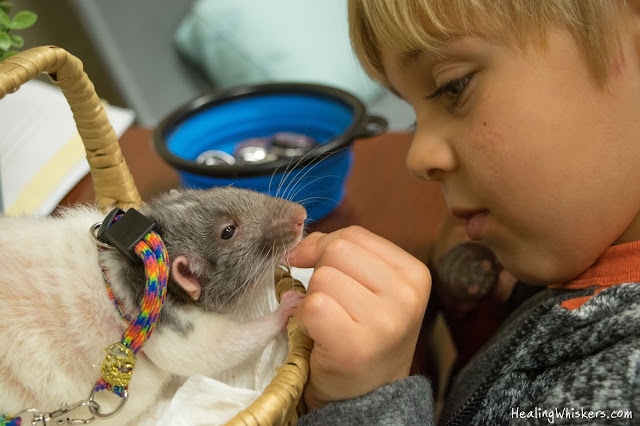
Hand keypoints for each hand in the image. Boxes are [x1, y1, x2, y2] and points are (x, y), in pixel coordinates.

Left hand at [288, 226, 430, 409]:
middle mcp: (406, 296)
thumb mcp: (369, 286)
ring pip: (322, 278)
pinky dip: (304, 319)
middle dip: (320, 273)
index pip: (354, 235)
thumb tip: (298, 244)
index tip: (318, 268)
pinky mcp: (356, 345)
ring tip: (329, 324)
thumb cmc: (364, 335)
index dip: (324, 247)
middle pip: (336, 250)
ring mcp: (384, 322)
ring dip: (312, 300)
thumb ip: (342, 254)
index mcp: (414, 274)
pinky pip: (313, 306)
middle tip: (331, 304)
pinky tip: (319, 336)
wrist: (367, 396)